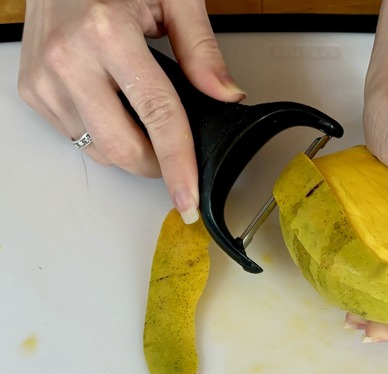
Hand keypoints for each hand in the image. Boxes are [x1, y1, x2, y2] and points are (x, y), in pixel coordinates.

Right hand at [18, 0, 244, 222]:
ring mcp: (44, 78)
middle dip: (157, 166)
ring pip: (97, 149)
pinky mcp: (31, 90)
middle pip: (121, 147)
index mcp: (108, 33)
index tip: (189, 196)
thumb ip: (201, 50)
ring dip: (130, 149)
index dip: (178, 163)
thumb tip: (226, 95)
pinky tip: (114, 104)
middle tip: (175, 154)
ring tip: (143, 114)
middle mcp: (69, 58)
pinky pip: (75, 136)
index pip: (158, 115)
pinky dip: (103, 134)